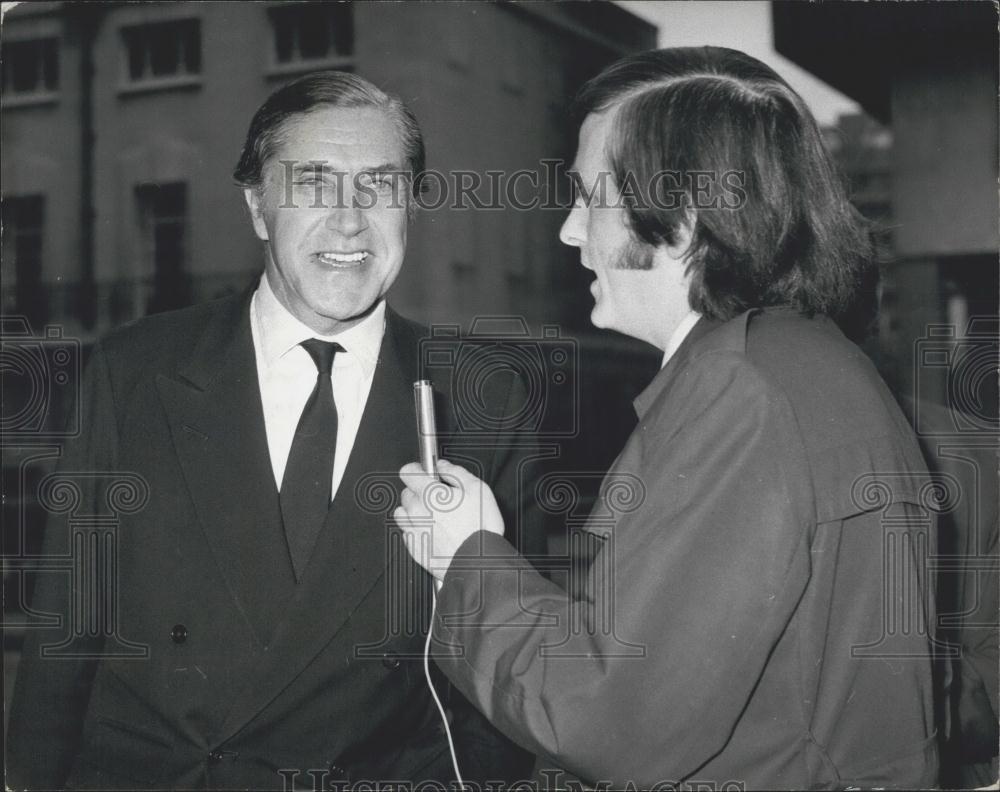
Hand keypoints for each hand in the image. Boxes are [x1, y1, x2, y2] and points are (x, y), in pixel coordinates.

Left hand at [395, 459, 504, 580]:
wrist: (478, 562)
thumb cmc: (480, 528)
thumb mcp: (477, 489)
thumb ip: (456, 472)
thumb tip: (443, 466)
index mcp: (429, 494)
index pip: (407, 472)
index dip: (417, 469)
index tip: (424, 472)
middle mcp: (416, 511)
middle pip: (406, 493)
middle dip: (419, 492)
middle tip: (439, 498)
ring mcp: (413, 531)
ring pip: (403, 513)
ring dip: (413, 511)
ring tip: (434, 516)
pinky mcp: (414, 548)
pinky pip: (407, 532)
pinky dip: (416, 529)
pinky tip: (433, 531)